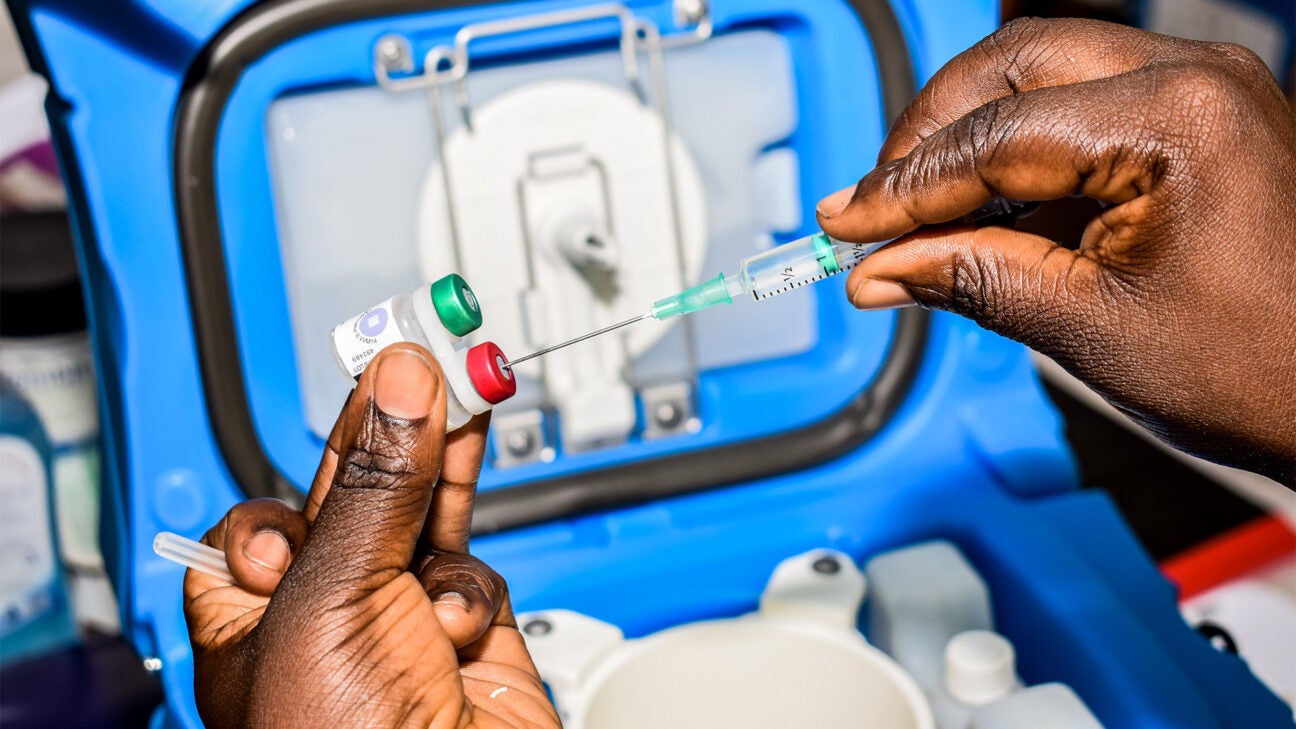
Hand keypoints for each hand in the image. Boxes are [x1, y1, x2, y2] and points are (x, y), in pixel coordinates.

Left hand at [183, 344, 560, 727]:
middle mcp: (320, 614)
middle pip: (360, 494)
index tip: (371, 376)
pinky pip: (474, 575)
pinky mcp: (467, 637)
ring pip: (424, 519)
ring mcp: (398, 623)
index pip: (277, 500)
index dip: (319, 450)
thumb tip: (401, 386)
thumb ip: (376, 489)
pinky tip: (458, 617)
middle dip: (395, 430)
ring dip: (447, 467)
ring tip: (470, 392)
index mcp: (249, 613)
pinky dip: (473, 590)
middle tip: (430, 352)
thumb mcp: (334, 602)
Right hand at [816, 18, 1295, 483]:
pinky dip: (1020, 158)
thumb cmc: (1266, 371)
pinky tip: (983, 217)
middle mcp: (1196, 78)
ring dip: (970, 141)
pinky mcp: (1200, 119)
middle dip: (930, 135)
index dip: (904, 187)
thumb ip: (970, 280)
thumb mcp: (1087, 329)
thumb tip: (880, 267)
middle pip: (1010, 66)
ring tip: (920, 218)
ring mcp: (1203, 92)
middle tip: (877, 206)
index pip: (994, 136)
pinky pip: (1082, 109)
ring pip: (1041, 76)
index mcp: (1176, 118)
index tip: (847, 223)